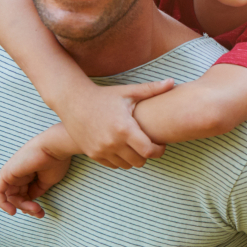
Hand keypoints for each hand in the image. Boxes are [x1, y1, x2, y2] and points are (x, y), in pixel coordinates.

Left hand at [0, 124, 75, 217]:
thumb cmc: (56, 162)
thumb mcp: (47, 182)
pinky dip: (2, 203)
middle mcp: (18, 174)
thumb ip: (36, 191)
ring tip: (34, 209)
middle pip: (16, 197)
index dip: (30, 205)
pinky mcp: (7, 174)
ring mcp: (12, 174)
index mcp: (28, 175)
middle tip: (38, 212)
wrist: (55, 149)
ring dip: (21, 206)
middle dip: (27, 207)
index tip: (40, 212)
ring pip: (9, 197)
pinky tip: (12, 210)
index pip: (23, 194)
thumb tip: (30, 200)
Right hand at [59, 78, 173, 168]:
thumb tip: (172, 81)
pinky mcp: (92, 154)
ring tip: (136, 146)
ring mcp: (101, 150)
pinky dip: (120, 160)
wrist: (73, 101)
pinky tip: (122, 148)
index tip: (161, 144)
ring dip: (134, 158)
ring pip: (127, 165)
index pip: (149, 151)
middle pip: (140, 161)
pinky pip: (113, 165)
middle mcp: (112, 143)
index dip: (159, 150)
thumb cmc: (104, 96)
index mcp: (125, 129)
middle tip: (149, 144)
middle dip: (148, 154)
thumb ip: (152, 89)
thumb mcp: (128, 92)